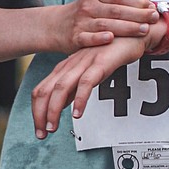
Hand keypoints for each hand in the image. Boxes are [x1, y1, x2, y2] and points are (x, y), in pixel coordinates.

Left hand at [31, 33, 147, 139]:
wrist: (131, 34)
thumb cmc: (109, 54)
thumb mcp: (87, 73)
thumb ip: (73, 88)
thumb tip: (62, 107)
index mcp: (64, 69)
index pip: (40, 91)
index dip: (37, 112)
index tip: (40, 129)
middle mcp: (69, 66)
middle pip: (45, 91)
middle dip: (40, 115)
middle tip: (43, 134)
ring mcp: (83, 64)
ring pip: (61, 88)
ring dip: (54, 110)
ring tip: (53, 127)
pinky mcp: (100, 63)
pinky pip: (86, 83)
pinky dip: (79, 99)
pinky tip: (78, 114)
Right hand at [56, 0, 156, 52]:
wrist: (55, 25)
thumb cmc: (85, 14)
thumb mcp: (100, 2)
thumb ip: (122, 1)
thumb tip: (146, 0)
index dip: (136, 2)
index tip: (151, 7)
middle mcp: (88, 6)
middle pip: (116, 11)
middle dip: (137, 15)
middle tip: (153, 18)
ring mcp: (81, 22)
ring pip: (106, 24)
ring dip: (126, 27)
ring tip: (143, 30)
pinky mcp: (75, 37)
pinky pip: (88, 38)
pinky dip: (99, 38)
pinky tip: (111, 39)